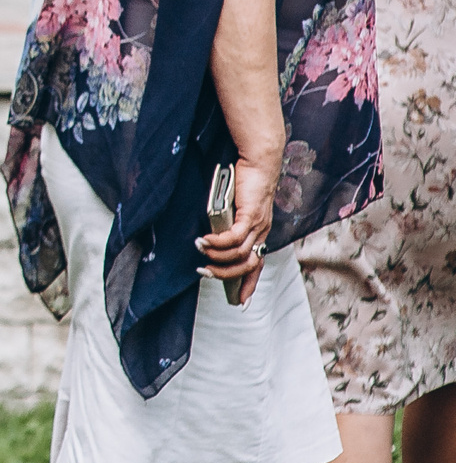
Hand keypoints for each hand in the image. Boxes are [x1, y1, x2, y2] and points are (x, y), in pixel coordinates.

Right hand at [196, 159, 275, 305]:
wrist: (259, 162)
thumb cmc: (246, 181)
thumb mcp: (235, 207)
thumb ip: (227, 222)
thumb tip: (211, 236)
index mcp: (260, 233)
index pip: (257, 265)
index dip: (249, 284)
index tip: (240, 300)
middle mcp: (262, 233)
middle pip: (248, 265)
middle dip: (226, 275)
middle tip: (205, 272)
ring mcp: (257, 225)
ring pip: (239, 255)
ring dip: (217, 257)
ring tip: (200, 251)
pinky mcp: (250, 216)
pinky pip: (233, 239)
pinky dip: (217, 243)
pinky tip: (204, 240)